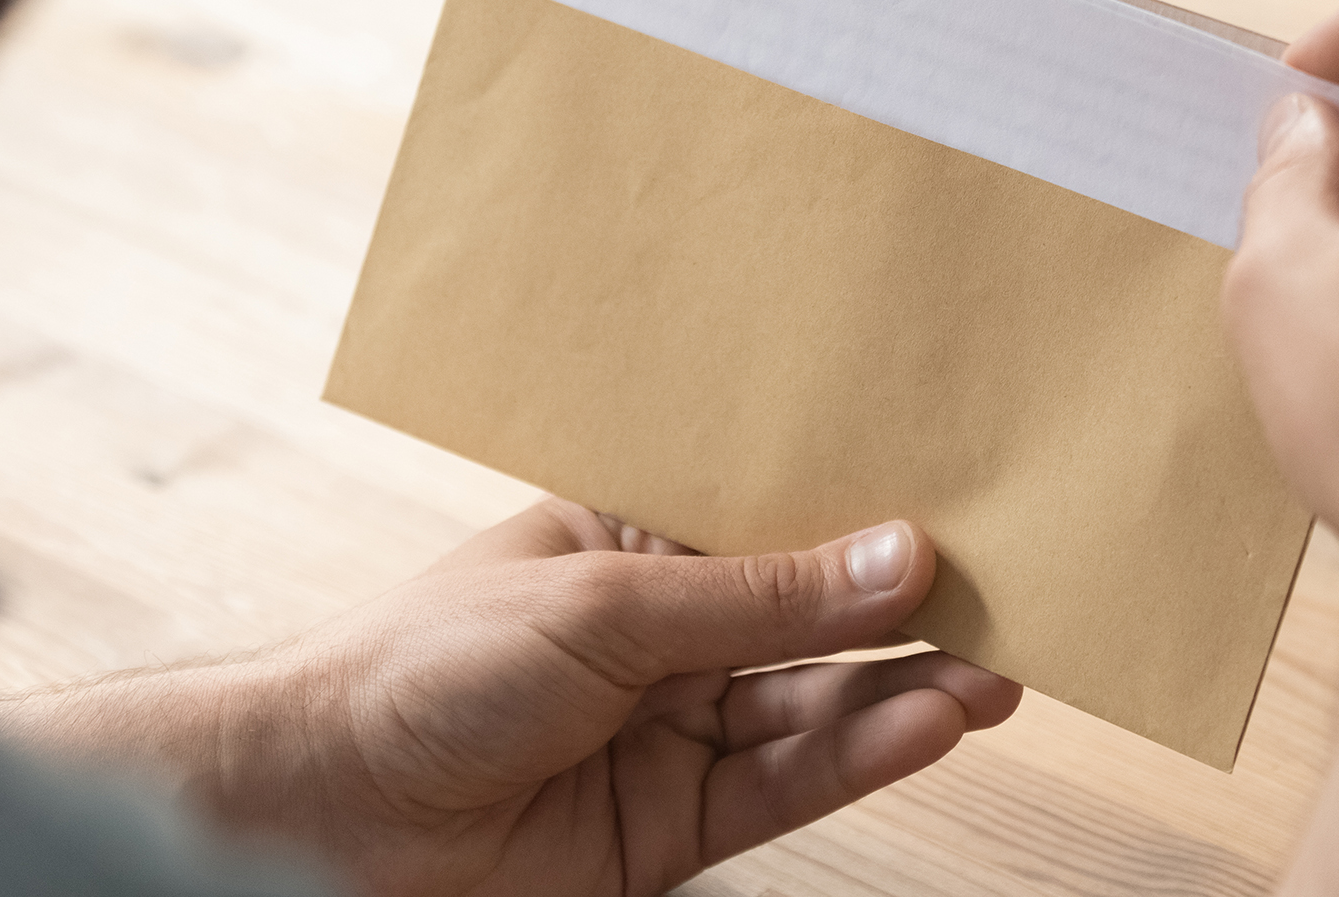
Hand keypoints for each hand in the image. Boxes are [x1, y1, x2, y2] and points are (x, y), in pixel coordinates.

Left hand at [0, 500, 1018, 896]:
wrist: (325, 808)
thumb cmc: (422, 668)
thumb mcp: (608, 605)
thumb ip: (762, 598)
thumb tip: (895, 558)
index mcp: (635, 548)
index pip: (777, 528)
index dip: (866, 523)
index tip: (966, 512)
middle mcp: (663, 640)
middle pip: (811, 624)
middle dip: (909, 617)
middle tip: (1014, 602)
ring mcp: (672, 733)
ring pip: (814, 708)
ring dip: (904, 692)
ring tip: (994, 673)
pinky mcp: (675, 826)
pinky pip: (786, 784)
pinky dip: (858, 756)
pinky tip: (923, 723)